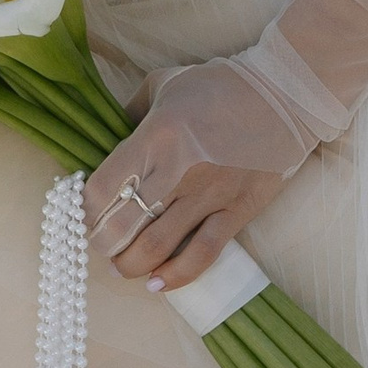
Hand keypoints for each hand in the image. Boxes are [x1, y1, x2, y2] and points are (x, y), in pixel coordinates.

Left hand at [82, 58, 305, 289]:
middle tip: (100, 245)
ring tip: (124, 267)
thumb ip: (133, 111)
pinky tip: (158, 283)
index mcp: (156, 136)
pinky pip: (203, 254)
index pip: (103, 188)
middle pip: (124, 225)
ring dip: (132, 264)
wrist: (284, 93)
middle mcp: (177, 170)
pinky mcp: (237, 211)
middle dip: (103, 244)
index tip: (83, 214)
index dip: (85, 210)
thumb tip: (112, 133)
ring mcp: (209, 195)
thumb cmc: (220, 85)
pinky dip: (177, 275)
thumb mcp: (165, 83)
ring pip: (157, 247)